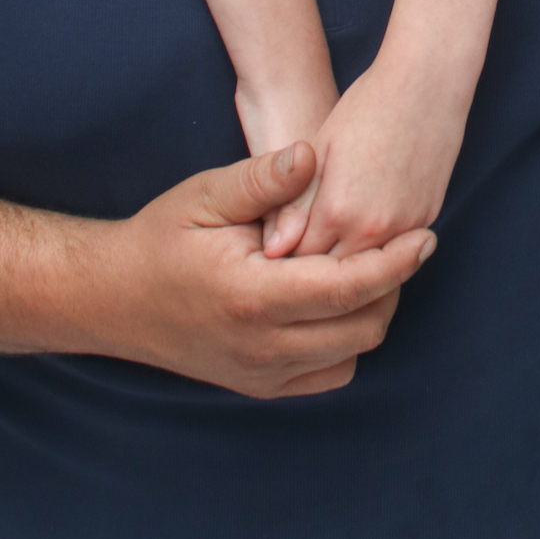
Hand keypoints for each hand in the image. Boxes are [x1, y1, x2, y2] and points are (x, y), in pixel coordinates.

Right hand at [101, 143, 433, 396]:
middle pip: (363, 326)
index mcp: (253, 296)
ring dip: (372, 311)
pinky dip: (346, 339)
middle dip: (392, 284)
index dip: (396, 262)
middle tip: (402, 242)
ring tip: (374, 265)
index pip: (349, 287)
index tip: (427, 235)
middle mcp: (261, 347)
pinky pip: (327, 373)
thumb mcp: (206, 194)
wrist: (112, 299)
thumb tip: (312, 153)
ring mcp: (260, 374)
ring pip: (350, 353)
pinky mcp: (258, 385)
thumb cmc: (162, 237)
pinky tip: (340, 299)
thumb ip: (263, 178)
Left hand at [266, 59, 464, 260]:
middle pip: (333, 274)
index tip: (280, 250)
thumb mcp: (321, 149)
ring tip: (333, 247)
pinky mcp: (427, 217)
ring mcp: (405, 226)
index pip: (299, 261)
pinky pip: (396, 251)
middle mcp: (373, 228)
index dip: (287, 257)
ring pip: (368, 270)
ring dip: (350, 263)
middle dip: (316, 269)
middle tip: (303, 254)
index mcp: (337, 211)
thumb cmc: (367, 106)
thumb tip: (273, 251)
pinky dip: (379, 249)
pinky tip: (367, 230)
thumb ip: (296, 205)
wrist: (427, 82)